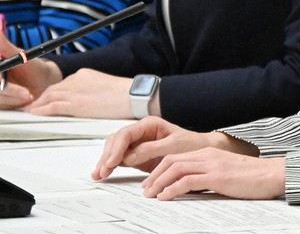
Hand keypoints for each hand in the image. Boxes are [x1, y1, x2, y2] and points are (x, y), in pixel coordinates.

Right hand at [0, 24, 62, 108]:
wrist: (45, 84)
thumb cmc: (35, 68)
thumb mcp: (24, 55)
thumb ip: (6, 44)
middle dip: (10, 89)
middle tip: (26, 92)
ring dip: (15, 97)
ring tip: (30, 94)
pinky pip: (2, 105)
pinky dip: (16, 103)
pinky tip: (26, 99)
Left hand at [27, 68, 132, 117]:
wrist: (132, 96)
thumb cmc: (125, 94)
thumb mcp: (105, 87)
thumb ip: (91, 91)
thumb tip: (87, 101)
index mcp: (85, 74)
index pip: (63, 84)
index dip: (52, 92)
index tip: (47, 98)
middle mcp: (77, 80)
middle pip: (53, 89)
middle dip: (41, 97)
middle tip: (33, 104)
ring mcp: (75, 91)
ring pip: (49, 97)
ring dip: (38, 104)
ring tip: (30, 110)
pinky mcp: (75, 104)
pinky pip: (52, 107)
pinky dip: (41, 110)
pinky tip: (35, 113)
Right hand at [93, 116, 214, 179]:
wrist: (200, 150)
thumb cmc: (191, 145)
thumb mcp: (173, 146)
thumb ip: (151, 149)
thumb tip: (129, 156)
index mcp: (149, 124)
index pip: (126, 134)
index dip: (116, 148)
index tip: (111, 162)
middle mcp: (141, 132)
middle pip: (116, 140)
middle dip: (107, 155)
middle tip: (102, 171)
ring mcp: (138, 143)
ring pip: (114, 148)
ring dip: (106, 161)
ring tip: (98, 175)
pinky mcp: (137, 155)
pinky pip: (120, 158)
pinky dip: (111, 165)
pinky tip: (104, 174)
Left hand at [142, 148, 285, 200]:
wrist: (271, 174)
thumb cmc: (252, 176)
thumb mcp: (225, 172)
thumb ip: (208, 174)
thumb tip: (191, 186)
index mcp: (208, 152)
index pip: (177, 156)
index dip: (160, 168)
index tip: (151, 180)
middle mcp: (207, 155)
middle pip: (171, 159)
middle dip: (154, 174)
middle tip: (145, 189)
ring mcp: (211, 164)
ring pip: (176, 168)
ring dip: (159, 182)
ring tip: (150, 194)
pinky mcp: (216, 176)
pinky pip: (187, 181)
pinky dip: (172, 189)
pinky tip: (165, 197)